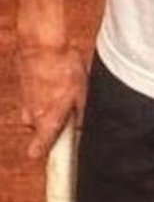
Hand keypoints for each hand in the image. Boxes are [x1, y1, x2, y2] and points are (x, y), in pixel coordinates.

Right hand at [15, 43, 87, 158]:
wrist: (41, 43)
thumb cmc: (64, 68)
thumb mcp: (83, 93)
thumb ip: (81, 115)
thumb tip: (82, 129)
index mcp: (46, 122)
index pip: (37, 152)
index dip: (47, 154)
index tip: (56, 157)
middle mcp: (30, 117)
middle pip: (41, 130)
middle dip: (53, 123)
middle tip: (68, 109)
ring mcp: (23, 103)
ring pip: (36, 113)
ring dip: (48, 106)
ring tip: (63, 89)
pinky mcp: (21, 89)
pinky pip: (33, 98)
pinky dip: (42, 93)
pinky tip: (55, 78)